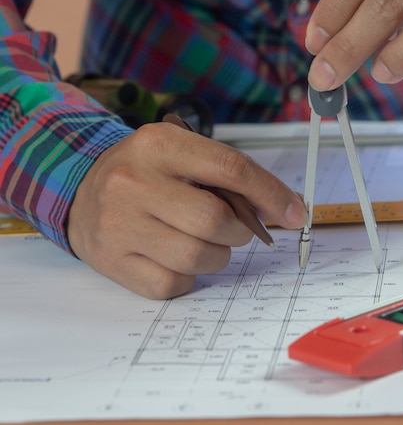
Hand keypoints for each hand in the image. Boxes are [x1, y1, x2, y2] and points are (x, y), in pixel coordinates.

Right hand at [67, 122, 306, 298]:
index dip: (271, 194)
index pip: (231, 168)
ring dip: (217, 255)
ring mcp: (119, 224)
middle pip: (215, 220)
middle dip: (240, 231)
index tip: (296, 213)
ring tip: (204, 241)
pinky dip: (189, 275)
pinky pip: (174, 283)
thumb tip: (286, 208)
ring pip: (198, 257)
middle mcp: (134, 182)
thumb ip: (230, 176)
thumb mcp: (182, 154)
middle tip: (235, 229)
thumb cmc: (148, 173)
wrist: (81, 190)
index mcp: (160, 145)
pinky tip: (177, 258)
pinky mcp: (113, 262)